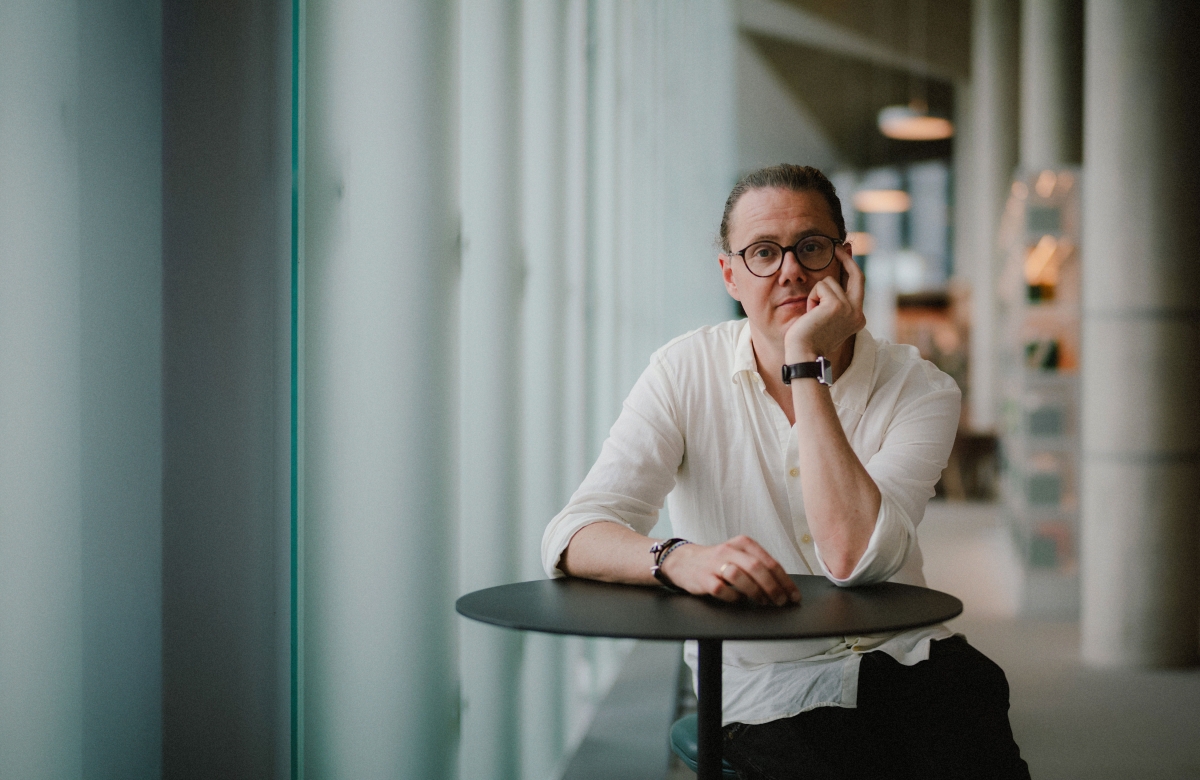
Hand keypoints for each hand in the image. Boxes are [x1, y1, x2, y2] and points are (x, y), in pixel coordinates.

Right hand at [659, 536, 800, 605]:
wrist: (683, 562)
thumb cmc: (717, 562)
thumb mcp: (739, 556)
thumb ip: (758, 566)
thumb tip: (783, 587)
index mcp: (743, 543)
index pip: (770, 562)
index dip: (785, 581)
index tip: (793, 595)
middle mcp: (729, 551)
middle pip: (757, 568)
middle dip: (773, 587)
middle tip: (781, 601)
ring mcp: (715, 564)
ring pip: (740, 576)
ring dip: (755, 592)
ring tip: (763, 601)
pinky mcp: (703, 578)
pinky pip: (722, 590)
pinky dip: (733, 597)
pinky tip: (738, 599)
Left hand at [783, 252, 865, 362]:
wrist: (804, 355)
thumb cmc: (808, 340)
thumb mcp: (825, 319)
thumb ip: (833, 302)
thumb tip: (831, 279)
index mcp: (857, 318)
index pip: (857, 285)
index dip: (851, 266)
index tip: (847, 251)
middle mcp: (858, 313)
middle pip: (857, 275)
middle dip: (847, 258)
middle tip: (840, 245)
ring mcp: (850, 309)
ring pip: (829, 281)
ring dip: (815, 294)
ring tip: (812, 315)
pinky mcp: (837, 305)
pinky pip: (820, 287)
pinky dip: (811, 298)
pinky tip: (810, 314)